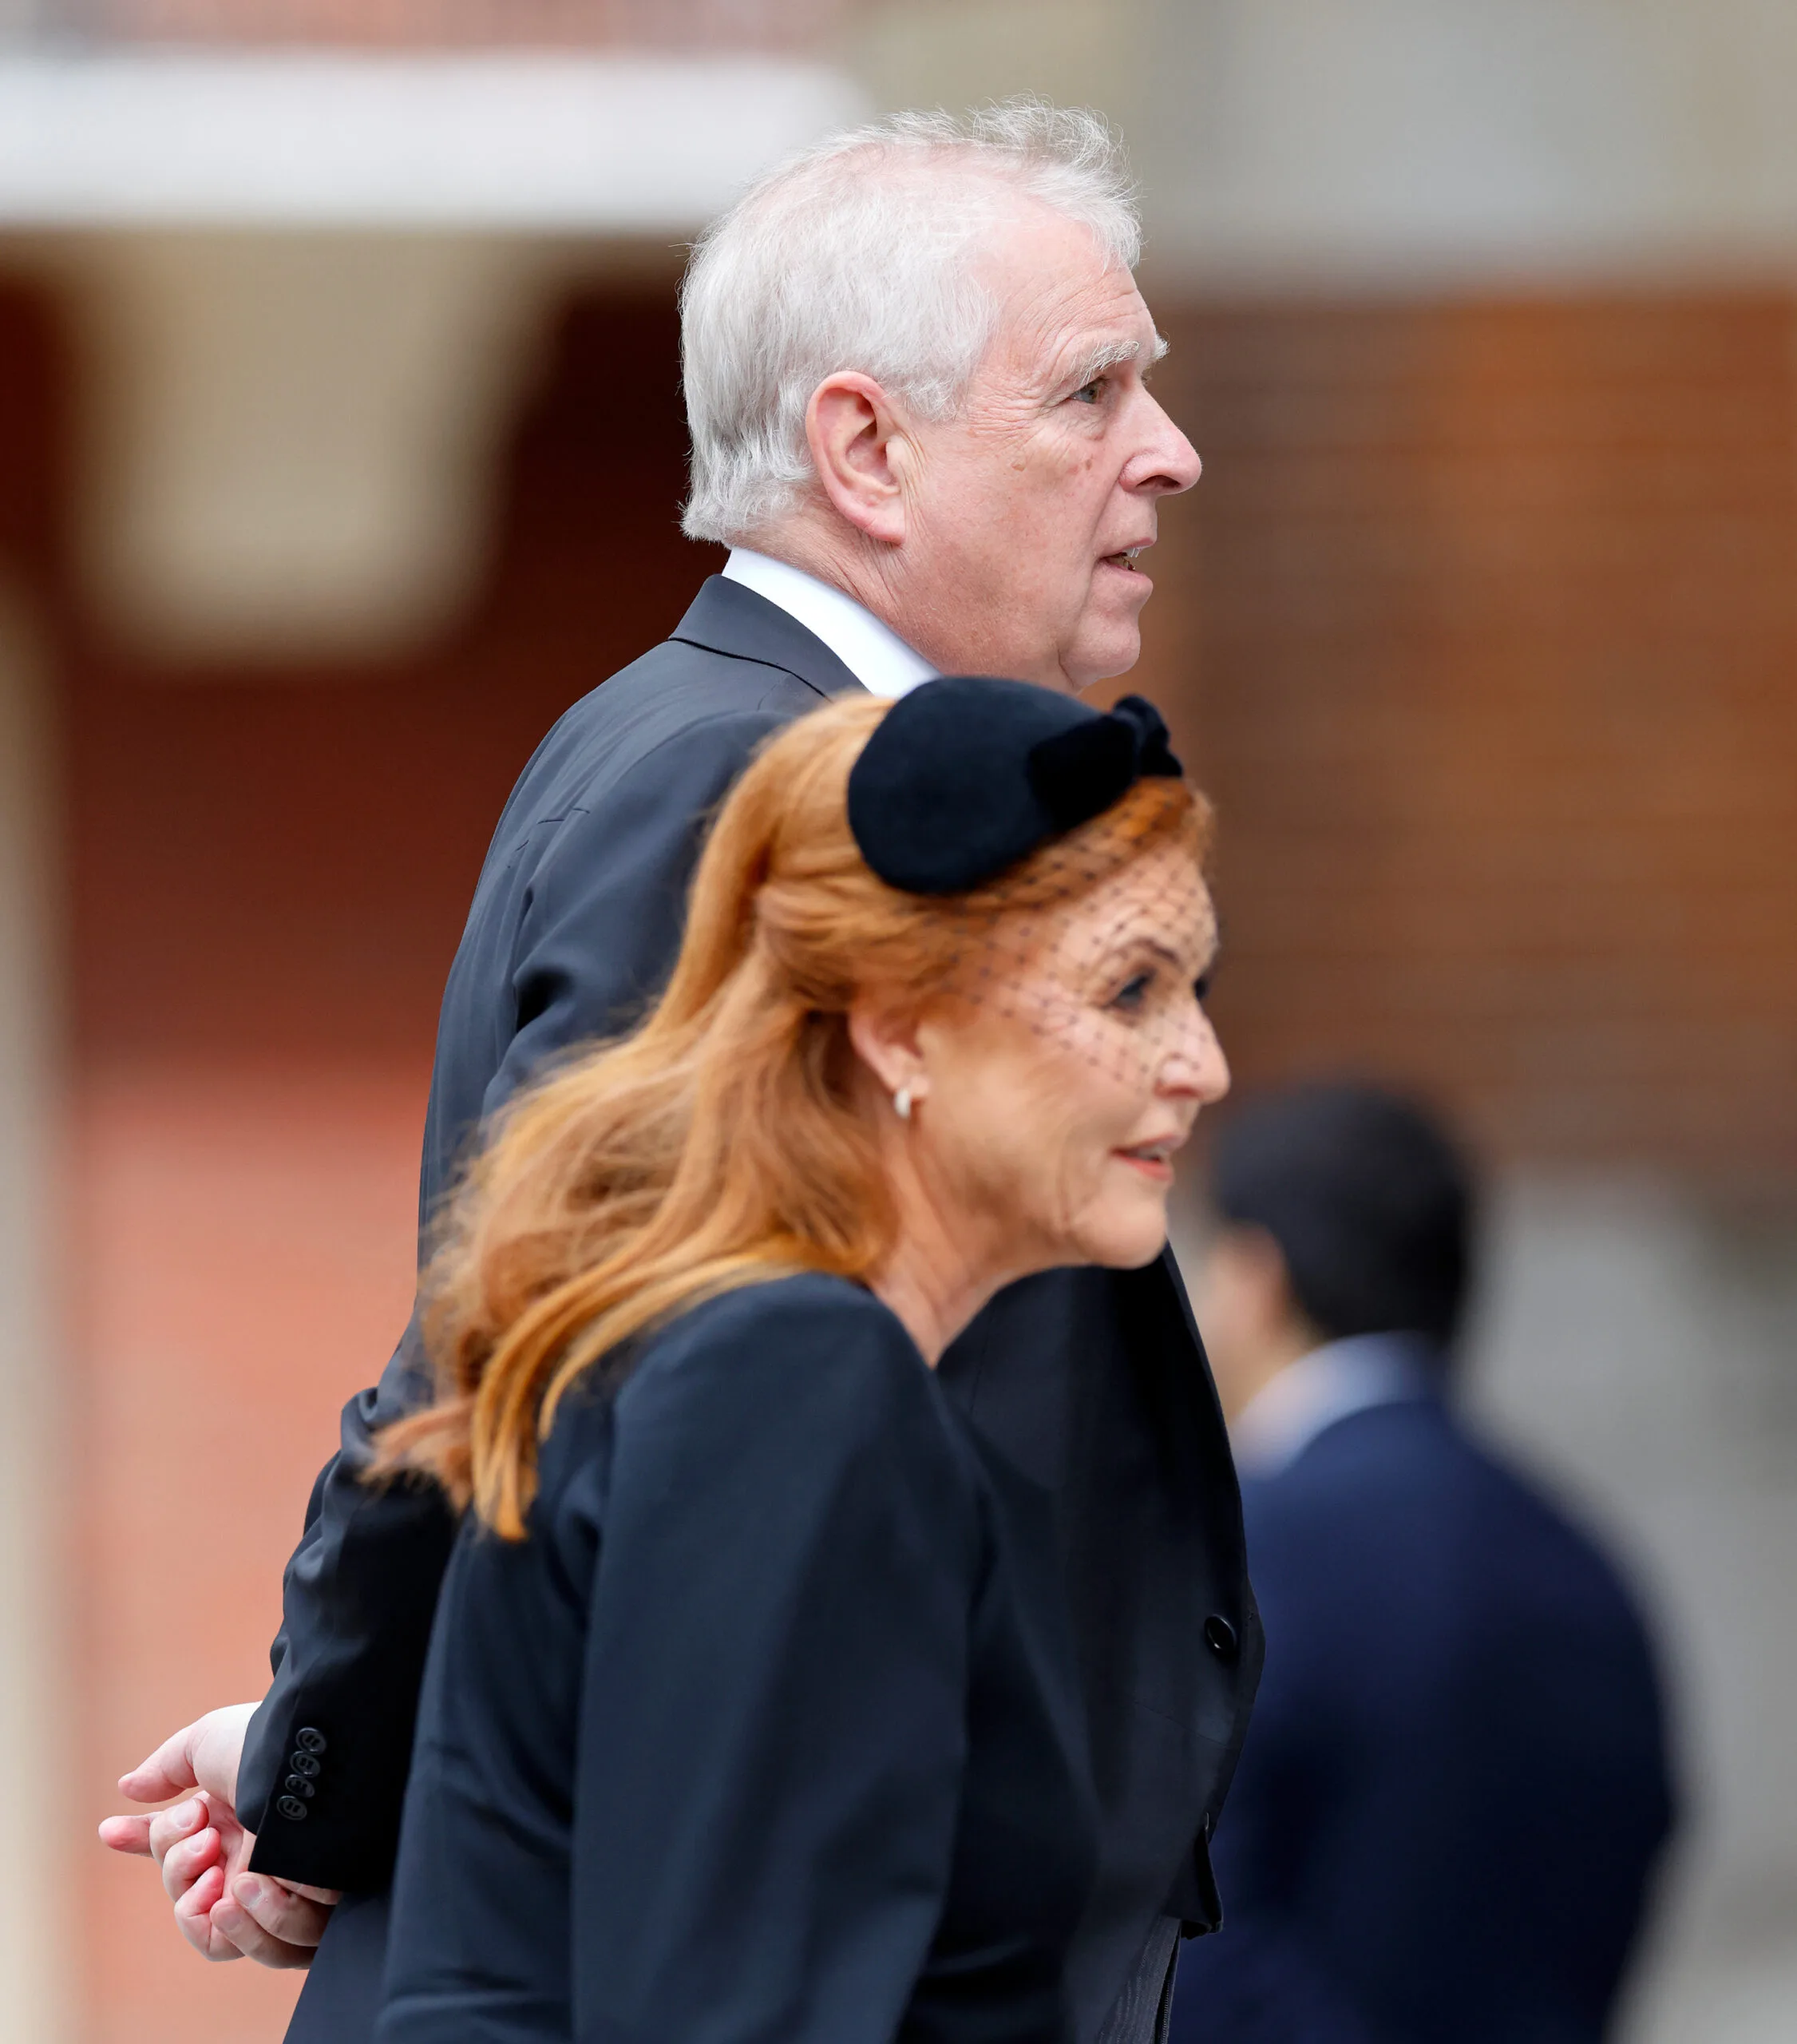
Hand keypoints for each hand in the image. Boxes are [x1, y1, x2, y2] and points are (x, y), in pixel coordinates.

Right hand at [98, 1704, 340, 1966]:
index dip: (146, 1847)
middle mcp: (251, 1862)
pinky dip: (253, 1924)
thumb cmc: (267, 1744)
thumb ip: (168, 1769)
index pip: (176, 1858)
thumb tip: (128, 1787)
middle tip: (203, 1830)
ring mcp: (280, 1890)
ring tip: (225, 1867)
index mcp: (228, 1826)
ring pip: (222, 1938)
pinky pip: (272, 1948)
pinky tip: (252, 1883)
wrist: (318, 1753)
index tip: (112, 1829)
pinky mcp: (312, 1910)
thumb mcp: (209, 1744)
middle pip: (188, 1905)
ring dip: (207, 1907)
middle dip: (177, 1868)